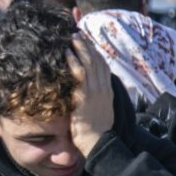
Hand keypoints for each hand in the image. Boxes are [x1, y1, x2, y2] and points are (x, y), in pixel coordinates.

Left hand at [67, 34, 113, 155]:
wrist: (99, 143)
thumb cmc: (97, 130)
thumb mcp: (100, 110)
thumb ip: (96, 98)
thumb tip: (89, 90)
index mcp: (108, 90)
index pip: (103, 65)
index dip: (95, 51)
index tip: (87, 40)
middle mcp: (103, 88)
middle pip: (97, 60)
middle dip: (87, 44)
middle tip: (77, 32)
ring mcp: (95, 92)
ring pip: (89, 63)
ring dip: (80, 48)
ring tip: (72, 37)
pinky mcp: (85, 97)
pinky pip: (80, 75)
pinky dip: (74, 62)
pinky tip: (67, 53)